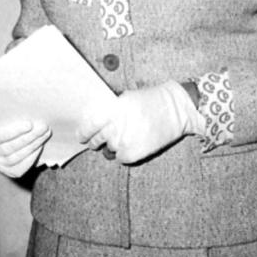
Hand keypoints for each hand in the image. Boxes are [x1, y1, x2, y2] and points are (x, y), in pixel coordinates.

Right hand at [0, 119, 49, 177]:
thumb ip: (8, 115)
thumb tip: (28, 109)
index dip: (13, 131)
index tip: (29, 124)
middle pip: (8, 149)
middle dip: (28, 138)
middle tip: (44, 127)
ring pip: (14, 159)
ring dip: (32, 146)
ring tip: (44, 135)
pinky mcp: (7, 171)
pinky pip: (19, 168)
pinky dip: (31, 158)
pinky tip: (40, 147)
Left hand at [77, 80, 203, 164]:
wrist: (175, 110)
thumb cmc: (151, 101)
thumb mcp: (125, 98)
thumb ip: (109, 110)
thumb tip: (94, 120)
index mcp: (111, 110)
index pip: (87, 127)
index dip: (82, 133)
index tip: (82, 136)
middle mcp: (114, 127)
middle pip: (95, 141)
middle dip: (95, 141)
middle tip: (100, 140)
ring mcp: (123, 142)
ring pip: (108, 150)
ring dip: (112, 146)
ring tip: (125, 137)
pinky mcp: (132, 154)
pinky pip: (120, 158)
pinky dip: (124, 154)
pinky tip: (134, 143)